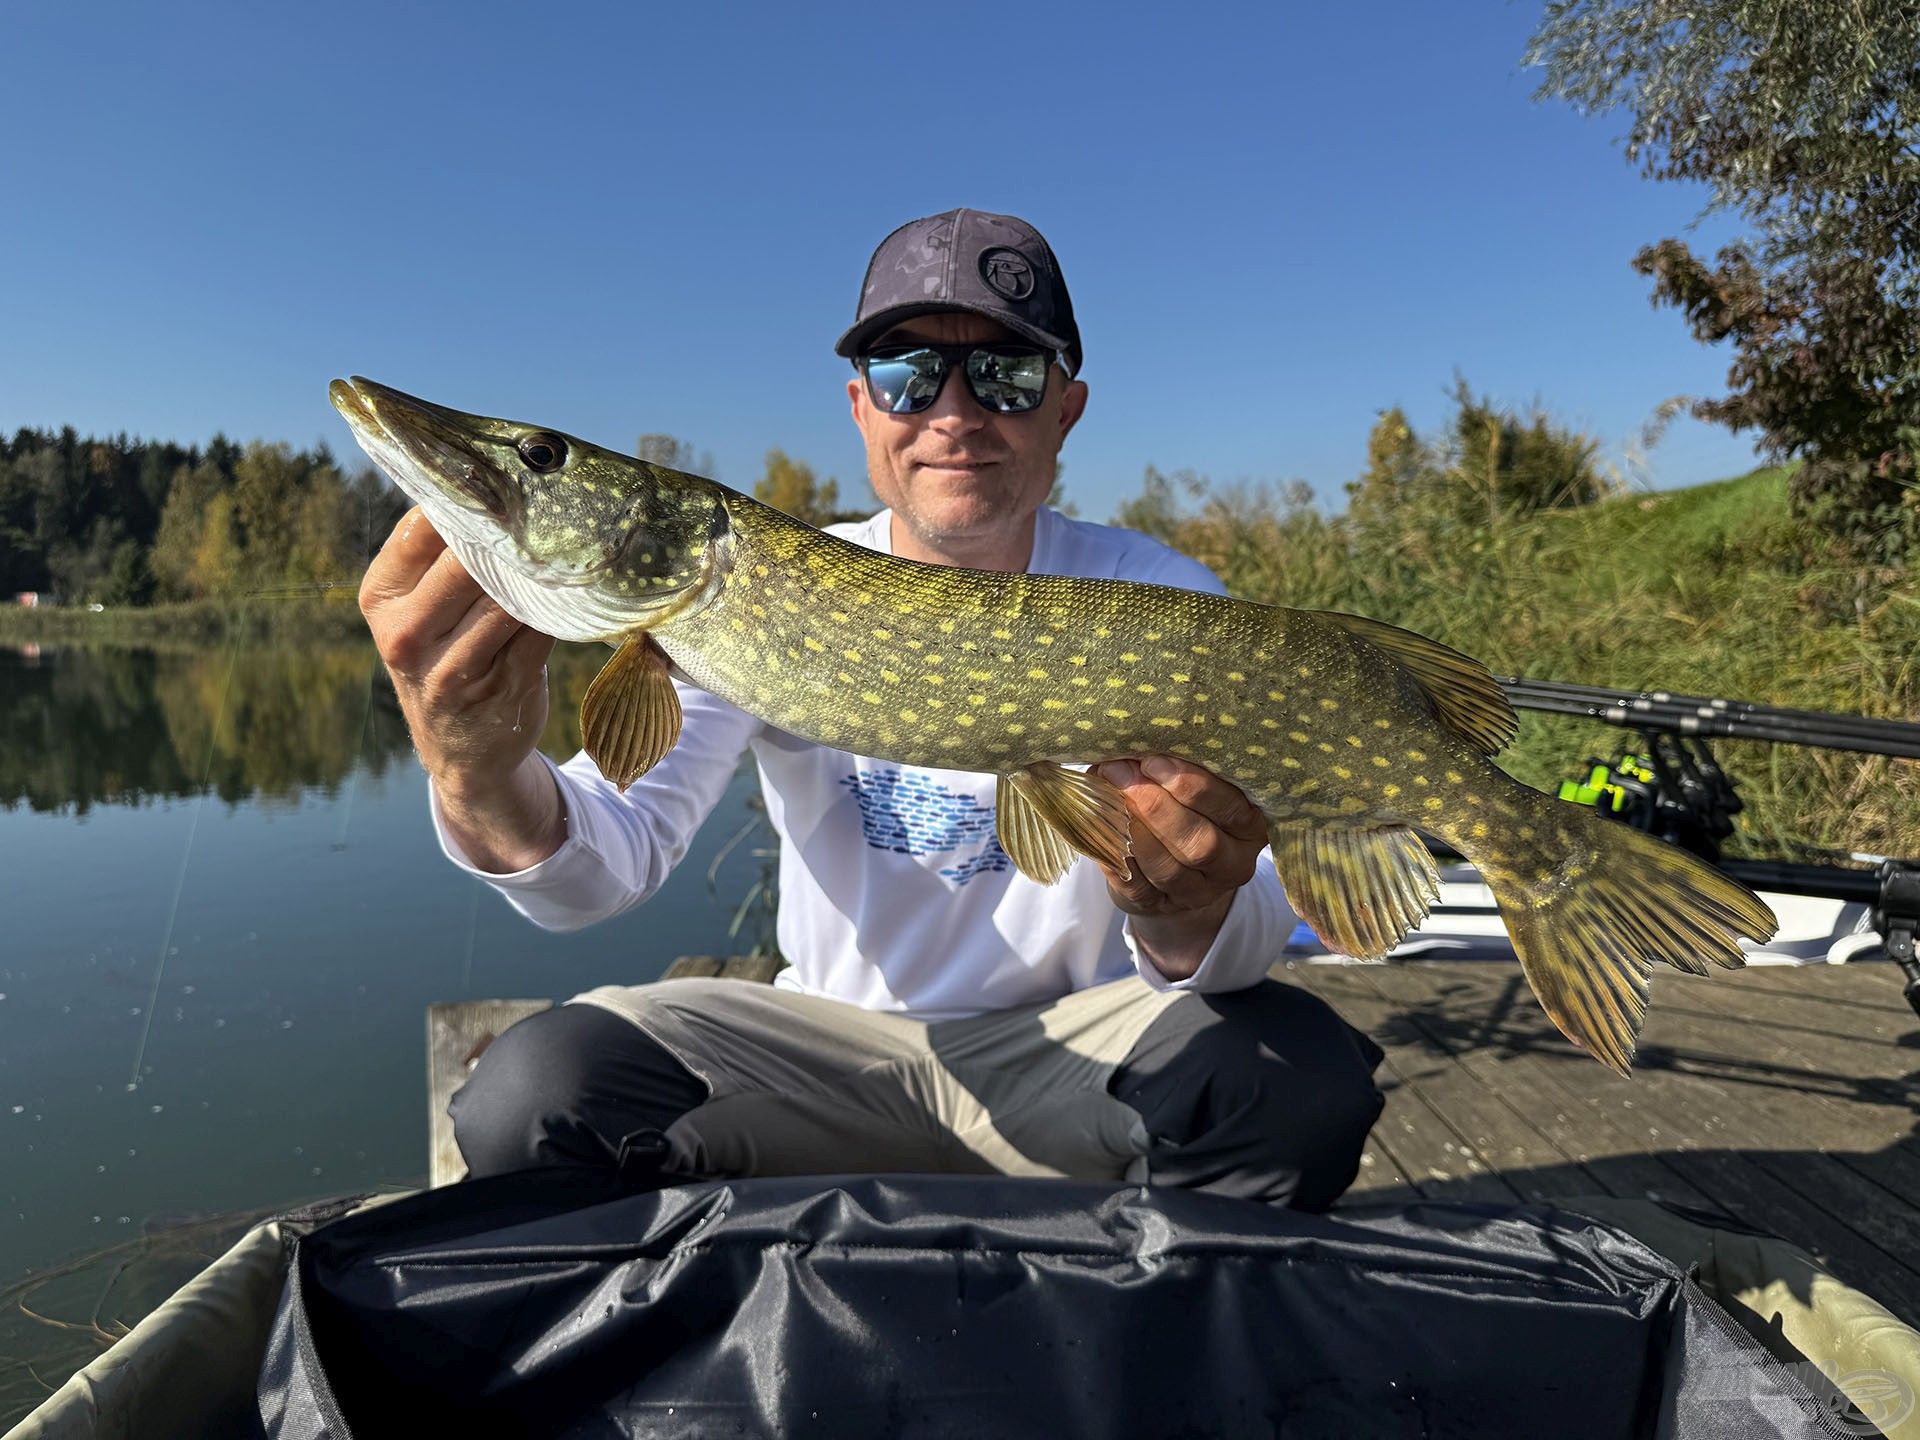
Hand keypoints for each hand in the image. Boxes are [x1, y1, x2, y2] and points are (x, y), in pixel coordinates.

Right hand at [359, 508, 562, 868]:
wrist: (459, 750)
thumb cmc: (447, 656)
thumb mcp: (420, 609)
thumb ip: (443, 557)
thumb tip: (500, 482)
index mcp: (381, 596)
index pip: (424, 527)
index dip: (470, 497)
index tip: (509, 476)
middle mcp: (407, 632)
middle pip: (469, 560)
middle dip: (514, 531)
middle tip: (553, 502)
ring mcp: (451, 666)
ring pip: (510, 595)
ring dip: (544, 569)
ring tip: (573, 537)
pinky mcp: (500, 688)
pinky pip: (540, 629)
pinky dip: (561, 605)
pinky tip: (576, 586)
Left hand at [1087, 755, 1269, 978]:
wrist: (1176, 865)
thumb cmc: (1186, 807)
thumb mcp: (1193, 785)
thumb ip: (1174, 767)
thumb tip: (1131, 744)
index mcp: (1250, 825)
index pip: (1231, 808)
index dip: (1192, 785)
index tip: (1153, 761)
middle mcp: (1234, 862)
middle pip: (1201, 843)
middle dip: (1157, 807)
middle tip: (1121, 774)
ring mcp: (1201, 891)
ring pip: (1170, 869)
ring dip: (1133, 831)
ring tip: (1106, 797)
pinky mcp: (1164, 906)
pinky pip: (1139, 888)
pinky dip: (1116, 859)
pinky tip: (1099, 831)